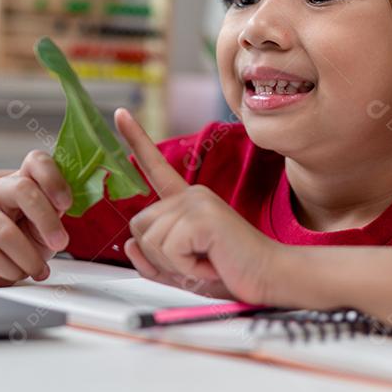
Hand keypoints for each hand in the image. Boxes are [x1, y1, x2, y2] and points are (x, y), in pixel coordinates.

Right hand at [0, 150, 72, 286]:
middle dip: (46, 220)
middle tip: (61, 243)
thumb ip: (54, 212)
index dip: (53, 178)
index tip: (66, 203)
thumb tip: (62, 208)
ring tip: (40, 269)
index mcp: (21, 179)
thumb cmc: (22, 234)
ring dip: (29, 257)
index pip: (36, 162)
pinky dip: (11, 270)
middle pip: (22, 189)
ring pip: (5, 231)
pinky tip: (18, 272)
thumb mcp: (44, 222)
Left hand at [115, 108, 282, 302]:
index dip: (136, 140)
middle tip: (197, 262)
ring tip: (207, 261)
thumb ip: (154, 260)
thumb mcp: (183, 269)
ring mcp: (197, 202)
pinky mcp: (203, 217)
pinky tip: (212, 265)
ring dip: (174, 264)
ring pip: (150, 240)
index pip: (156, 168)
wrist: (272, 279)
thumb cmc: (232, 273)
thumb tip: (130, 244)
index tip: (120, 113)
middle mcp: (190, 195)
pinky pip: (169, 249)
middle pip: (139, 227)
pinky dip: (186, 267)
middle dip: (159, 257)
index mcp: (186, 202)